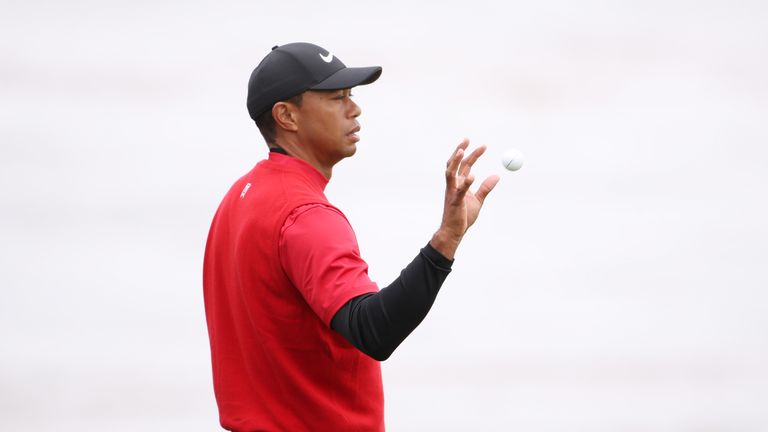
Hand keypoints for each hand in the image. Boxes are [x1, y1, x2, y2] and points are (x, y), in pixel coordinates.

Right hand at [431, 138, 499, 259]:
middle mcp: (453, 185)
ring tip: (461, 151)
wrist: (454, 231)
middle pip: (455, 164)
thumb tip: (497, 176)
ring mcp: (452, 192)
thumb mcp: (478, 200)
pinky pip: (459, 190)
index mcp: (459, 184)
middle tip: (468, 139)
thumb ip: (486, 188)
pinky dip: (465, 183)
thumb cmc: (463, 216)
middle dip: (460, 151)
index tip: (483, 146)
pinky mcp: (455, 202)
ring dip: (455, 161)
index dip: (473, 154)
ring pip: (450, 173)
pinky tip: (472, 177)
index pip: (465, 165)